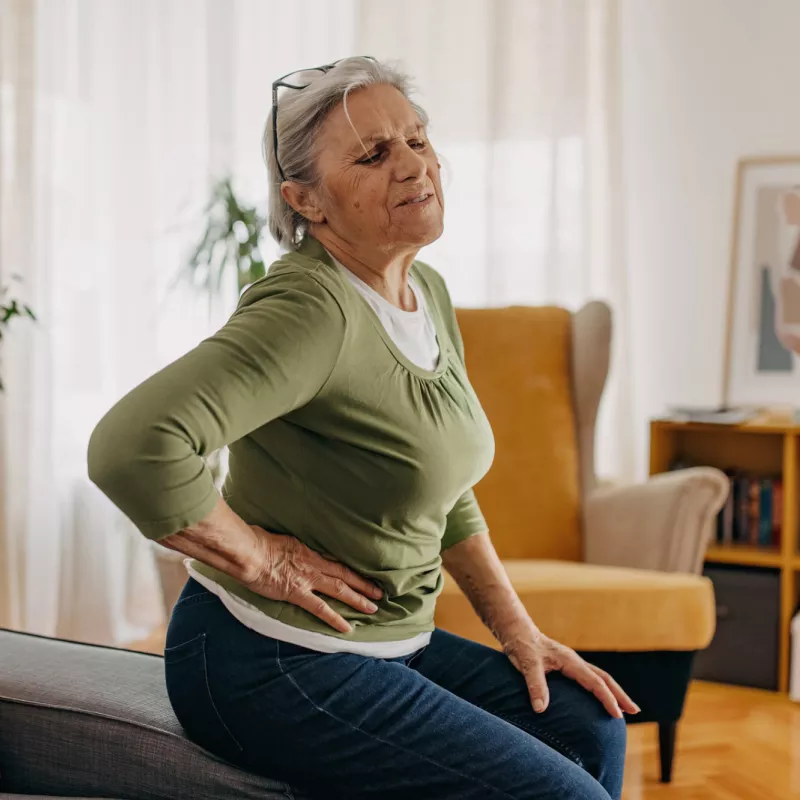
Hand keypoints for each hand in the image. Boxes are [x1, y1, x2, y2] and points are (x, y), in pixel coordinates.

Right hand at [240, 526, 382, 632]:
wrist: (250, 553)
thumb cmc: (259, 542)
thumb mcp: (282, 538)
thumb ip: (292, 546)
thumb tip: (291, 547)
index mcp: (309, 551)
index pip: (336, 561)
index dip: (352, 569)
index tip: (366, 574)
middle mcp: (314, 565)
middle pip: (345, 575)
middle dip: (364, 584)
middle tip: (380, 592)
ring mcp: (308, 579)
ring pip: (340, 589)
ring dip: (358, 599)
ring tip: (373, 608)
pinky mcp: (298, 593)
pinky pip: (321, 608)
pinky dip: (335, 618)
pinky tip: (347, 628)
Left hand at [505, 630, 639, 718]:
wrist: (515, 629)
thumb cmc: (521, 645)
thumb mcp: (526, 664)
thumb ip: (535, 685)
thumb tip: (541, 709)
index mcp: (569, 660)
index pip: (595, 682)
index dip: (607, 698)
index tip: (618, 715)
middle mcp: (574, 661)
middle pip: (604, 678)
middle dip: (619, 695)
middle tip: (635, 711)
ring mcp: (570, 662)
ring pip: (598, 677)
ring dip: (612, 691)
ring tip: (624, 708)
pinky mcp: (564, 665)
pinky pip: (588, 678)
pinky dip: (599, 688)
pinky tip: (598, 698)